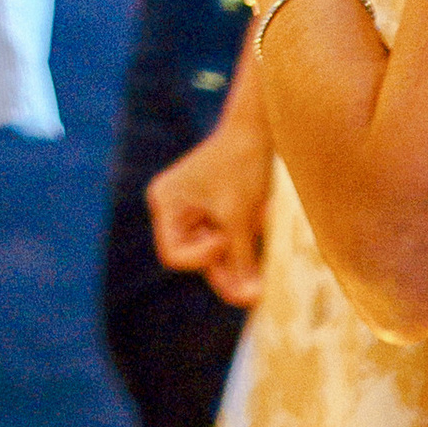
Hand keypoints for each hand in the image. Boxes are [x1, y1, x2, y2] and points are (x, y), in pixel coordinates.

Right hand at [148, 106, 272, 307]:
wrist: (258, 128)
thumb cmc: (241, 166)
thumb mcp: (240, 218)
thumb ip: (241, 260)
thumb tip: (249, 298)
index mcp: (166, 203)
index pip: (174, 255)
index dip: (202, 259)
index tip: (227, 241)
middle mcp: (173, 207)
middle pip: (194, 256)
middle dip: (226, 267)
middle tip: (257, 288)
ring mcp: (191, 207)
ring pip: (212, 251)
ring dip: (237, 255)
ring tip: (261, 242)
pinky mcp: (211, 206)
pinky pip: (223, 238)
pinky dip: (241, 242)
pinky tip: (260, 227)